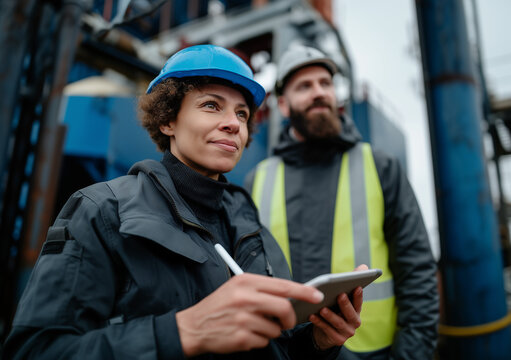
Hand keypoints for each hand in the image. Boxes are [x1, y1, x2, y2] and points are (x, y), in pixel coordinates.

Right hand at [176, 273, 323, 356]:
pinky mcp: (241, 337)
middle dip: (290, 318)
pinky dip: (259, 340)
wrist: (193, 326)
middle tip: (287, 321)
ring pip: (275, 328)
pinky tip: (245, 334)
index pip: (283, 285)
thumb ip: (262, 289)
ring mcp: (243, 318)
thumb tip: (291, 295)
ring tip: (255, 326)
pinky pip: (264, 340)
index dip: (304, 291)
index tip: (317, 295)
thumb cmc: (219, 306)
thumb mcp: (237, 287)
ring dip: (271, 331)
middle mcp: (245, 298)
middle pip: (284, 307)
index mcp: (246, 281)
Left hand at [310, 264, 367, 349]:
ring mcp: (346, 332)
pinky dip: (319, 323)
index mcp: (356, 311)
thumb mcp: (341, 297)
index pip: (359, 302)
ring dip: (330, 315)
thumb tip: (363, 266)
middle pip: (351, 313)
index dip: (359, 295)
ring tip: (322, 308)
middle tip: (339, 294)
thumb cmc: (334, 310)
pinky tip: (311, 315)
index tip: (357, 286)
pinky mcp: (337, 340)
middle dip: (345, 304)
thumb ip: (350, 282)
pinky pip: (327, 330)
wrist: (325, 334)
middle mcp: (354, 322)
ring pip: (339, 323)